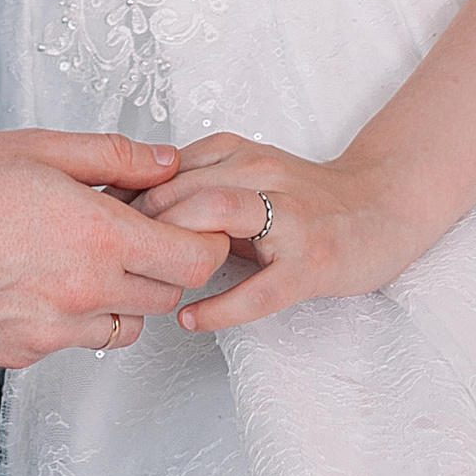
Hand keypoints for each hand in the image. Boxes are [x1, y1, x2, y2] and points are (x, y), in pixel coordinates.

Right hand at [0, 130, 230, 370]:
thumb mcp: (36, 148)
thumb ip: (113, 158)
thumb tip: (164, 162)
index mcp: (96, 236)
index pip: (193, 260)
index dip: (203, 240)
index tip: (188, 224)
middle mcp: (83, 293)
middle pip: (168, 295)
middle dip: (163, 263)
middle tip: (133, 230)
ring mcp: (53, 331)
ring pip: (125, 326)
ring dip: (122, 295)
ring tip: (84, 257)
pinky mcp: (22, 354)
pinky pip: (73, 342)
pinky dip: (73, 317)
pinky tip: (42, 280)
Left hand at [132, 129, 429, 334]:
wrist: (384, 207)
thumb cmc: (308, 199)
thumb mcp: (247, 178)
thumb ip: (196, 188)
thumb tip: (125, 209)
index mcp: (238, 155)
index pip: (166, 169)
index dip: (123, 198)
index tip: (90, 223)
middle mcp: (261, 175)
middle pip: (181, 188)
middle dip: (137, 223)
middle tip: (106, 259)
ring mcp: (289, 220)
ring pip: (215, 217)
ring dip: (173, 249)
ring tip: (146, 282)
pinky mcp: (311, 264)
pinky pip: (260, 289)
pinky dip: (220, 307)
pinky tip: (192, 320)